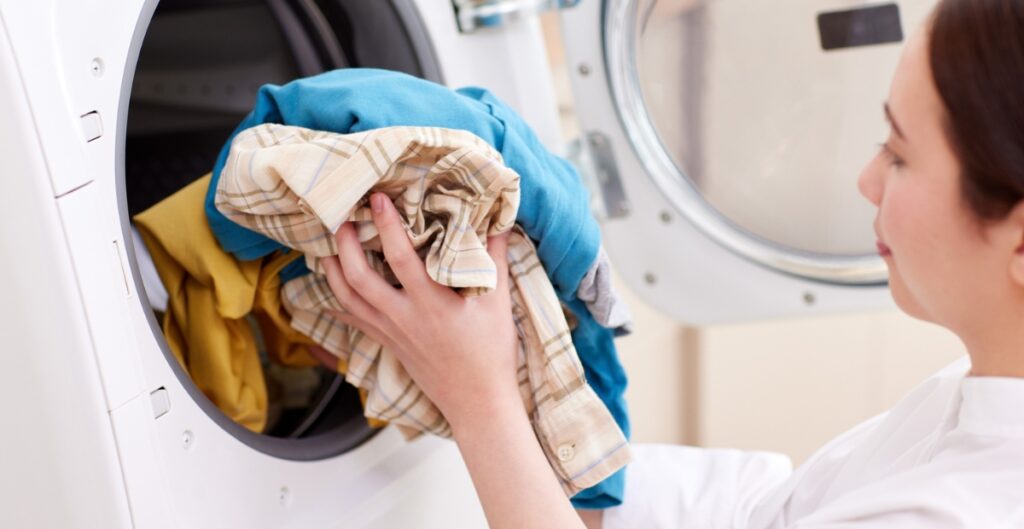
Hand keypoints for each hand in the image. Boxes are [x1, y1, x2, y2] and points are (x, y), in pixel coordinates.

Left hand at [320, 193, 522, 428]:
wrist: (478, 402)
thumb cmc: (491, 354)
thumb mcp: (498, 304)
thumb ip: (494, 259)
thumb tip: (500, 221)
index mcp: (431, 303)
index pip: (400, 256)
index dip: (387, 225)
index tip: (378, 199)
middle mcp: (404, 317)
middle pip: (358, 277)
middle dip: (344, 246)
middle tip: (342, 219)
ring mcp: (392, 332)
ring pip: (348, 299)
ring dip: (333, 271)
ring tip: (327, 246)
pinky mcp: (388, 344)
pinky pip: (354, 320)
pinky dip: (338, 302)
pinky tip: (330, 290)